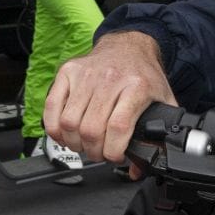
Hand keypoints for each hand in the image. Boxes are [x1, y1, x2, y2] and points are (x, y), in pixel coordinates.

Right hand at [43, 31, 175, 164]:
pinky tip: (64, 134)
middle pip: (91, 129)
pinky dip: (54, 128)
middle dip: (94, 151)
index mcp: (136, 87)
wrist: (130, 46)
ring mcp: (86, 74)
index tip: (115, 156)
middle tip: (99, 152)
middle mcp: (110, 79)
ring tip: (84, 144)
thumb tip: (138, 168)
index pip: (117, 128)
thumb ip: (159, 136)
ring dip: (74, 143)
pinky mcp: (68, 72)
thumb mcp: (163, 102)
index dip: (112, 151)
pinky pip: (51, 106)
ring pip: (69, 122)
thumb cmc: (144, 76)